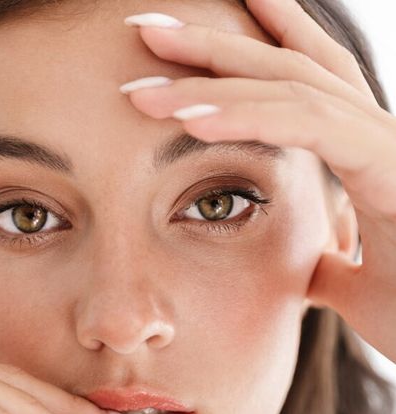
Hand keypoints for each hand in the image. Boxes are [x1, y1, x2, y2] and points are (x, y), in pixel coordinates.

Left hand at [121, 0, 395, 362]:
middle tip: (141, 29)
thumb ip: (329, 264)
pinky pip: (308, 127)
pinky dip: (247, 119)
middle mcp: (378, 134)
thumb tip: (312, 264)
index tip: (188, 39)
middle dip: (213, 47)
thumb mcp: (355, 287)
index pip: (306, 81)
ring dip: (209, 83)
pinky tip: (190, 119)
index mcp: (366, 153)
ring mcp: (388, 143)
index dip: (256, 45)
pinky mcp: (389, 166)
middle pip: (286, 68)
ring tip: (140, 86)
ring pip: (289, 88)